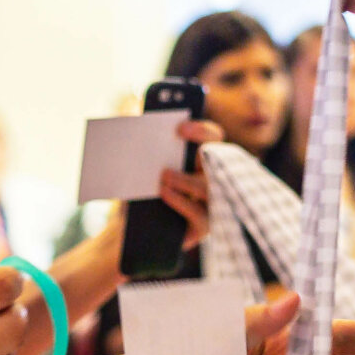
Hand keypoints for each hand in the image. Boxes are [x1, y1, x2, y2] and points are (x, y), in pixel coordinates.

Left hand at [96, 118, 219, 261]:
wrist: (135, 228)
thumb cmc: (144, 191)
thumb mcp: (146, 168)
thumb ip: (151, 150)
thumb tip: (143, 133)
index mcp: (203, 160)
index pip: (213, 137)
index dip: (201, 130)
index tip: (180, 126)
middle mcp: (214, 180)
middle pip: (219, 159)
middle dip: (201, 147)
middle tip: (176, 140)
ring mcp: (212, 205)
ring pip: (208, 188)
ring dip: (185, 179)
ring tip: (164, 175)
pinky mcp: (203, 227)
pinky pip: (199, 214)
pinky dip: (180, 201)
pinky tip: (164, 192)